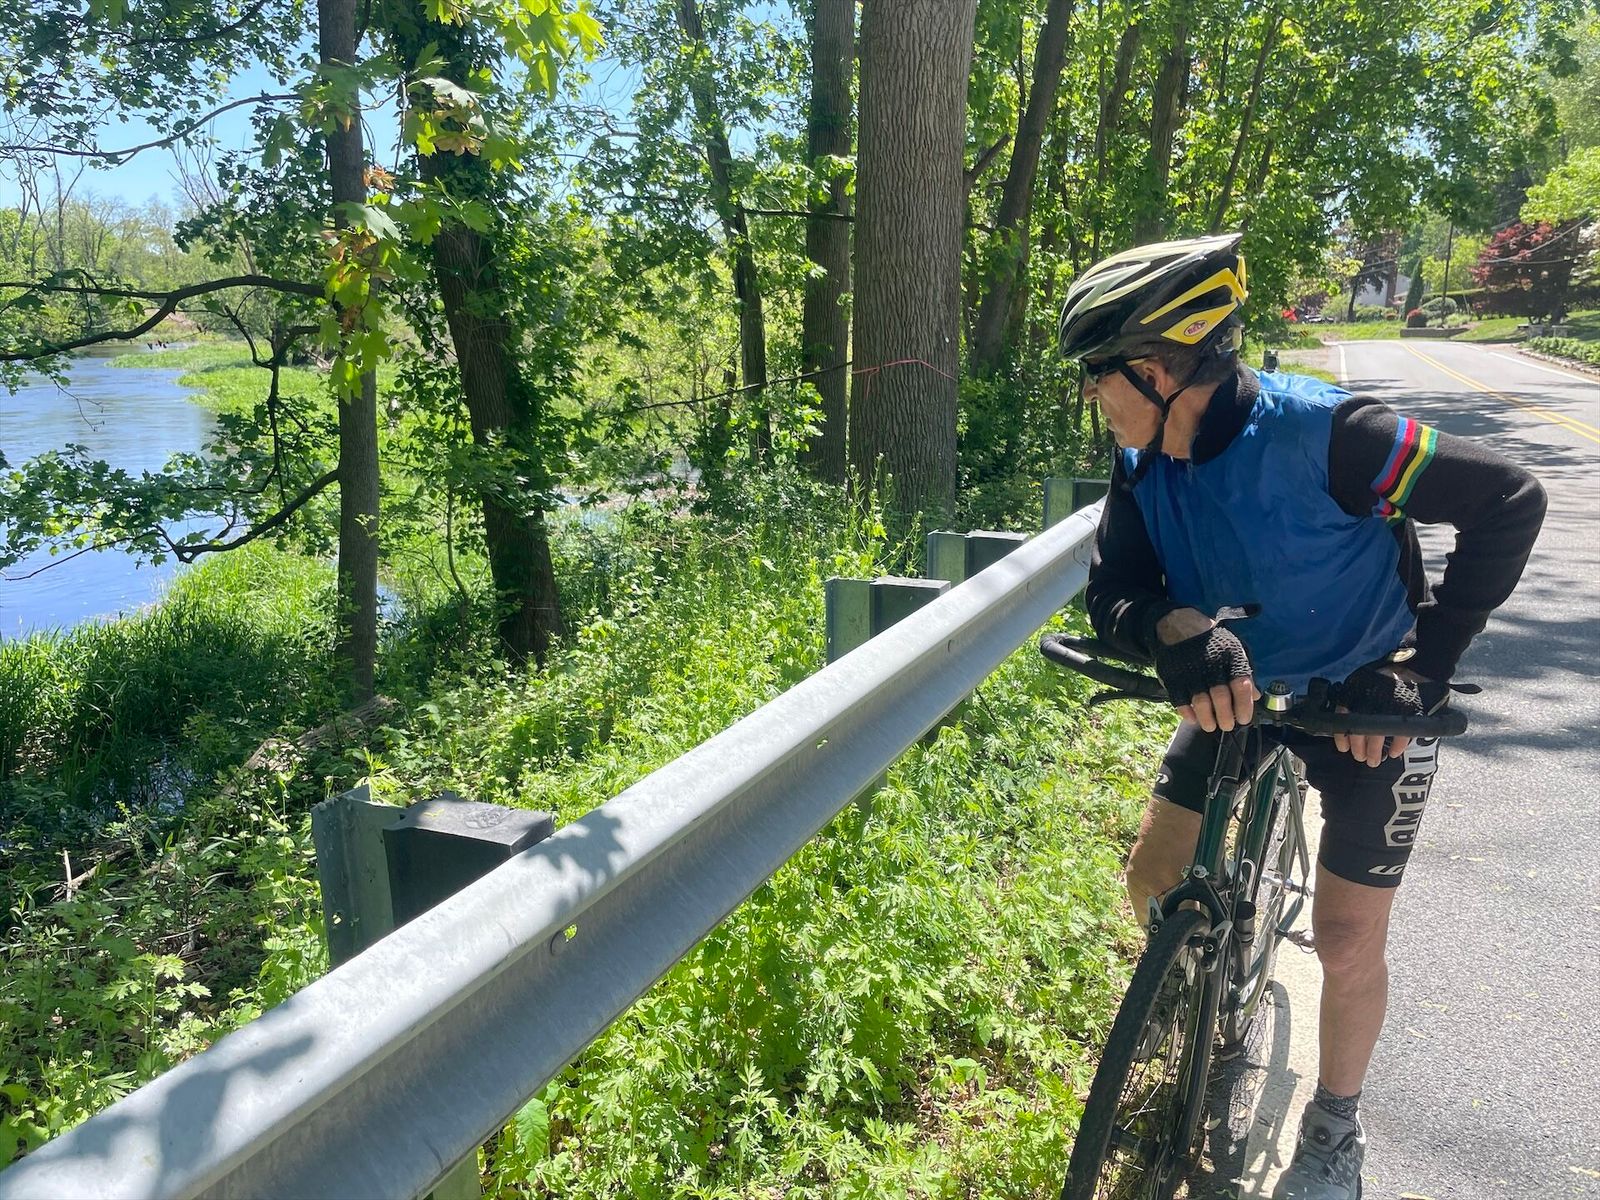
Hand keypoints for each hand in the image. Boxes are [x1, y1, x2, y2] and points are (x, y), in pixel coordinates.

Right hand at [1155, 609, 1260, 732]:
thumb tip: (1256, 696)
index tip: (1244, 719)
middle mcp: (1211, 667)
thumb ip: (1245, 673)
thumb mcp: (1234, 651)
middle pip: (1221, 698)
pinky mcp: (1174, 678)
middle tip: (1227, 725)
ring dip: (1207, 719)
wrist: (1180, 627)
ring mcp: (1191, 673)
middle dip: (1226, 717)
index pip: (1241, 686)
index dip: (1244, 706)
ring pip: (1201, 703)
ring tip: (1211, 726)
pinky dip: (1187, 713)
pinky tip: (1193, 718)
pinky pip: (1180, 701)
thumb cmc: (1212, 642)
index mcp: (1230, 659)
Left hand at [1333, 665, 1425, 766]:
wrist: (1407, 672)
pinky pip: (1401, 733)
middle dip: (1359, 749)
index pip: (1343, 719)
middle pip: (1359, 731)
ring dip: (1375, 752)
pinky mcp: (1407, 711)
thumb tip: (1343, 729)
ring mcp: (1388, 707)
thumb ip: (1349, 705)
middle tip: (1361, 758)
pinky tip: (1394, 753)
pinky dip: (1398, 746)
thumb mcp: (1357, 688)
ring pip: (1377, 736)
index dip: (1342, 737)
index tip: (1344, 749)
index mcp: (1354, 695)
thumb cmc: (1377, 683)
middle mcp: (1368, 701)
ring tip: (1374, 761)